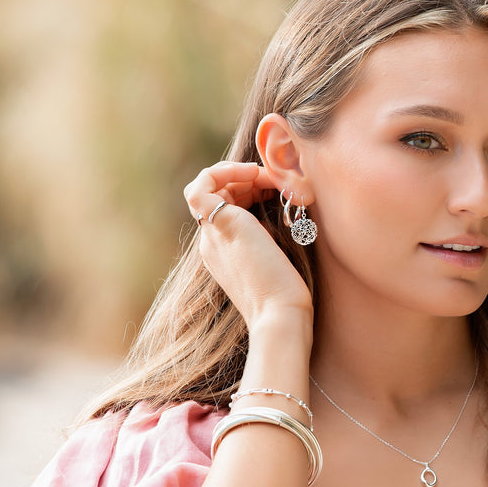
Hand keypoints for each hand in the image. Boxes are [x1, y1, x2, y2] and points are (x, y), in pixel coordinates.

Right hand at [184, 161, 312, 329]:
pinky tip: (252, 173)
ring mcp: (213, 235)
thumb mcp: (278, 261)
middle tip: (275, 179)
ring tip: (267, 175)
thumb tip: (283, 217)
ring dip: (237, 173)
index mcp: (224, 253)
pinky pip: (199, 188)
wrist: (280, 314)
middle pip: (217, 197)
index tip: (275, 190)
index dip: (247, 192)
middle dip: (245, 180)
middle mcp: (212, 243)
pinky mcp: (221, 226)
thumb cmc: (288, 296)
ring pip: (208, 189)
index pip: (225, 210)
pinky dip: (221, 172)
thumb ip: (271, 241)